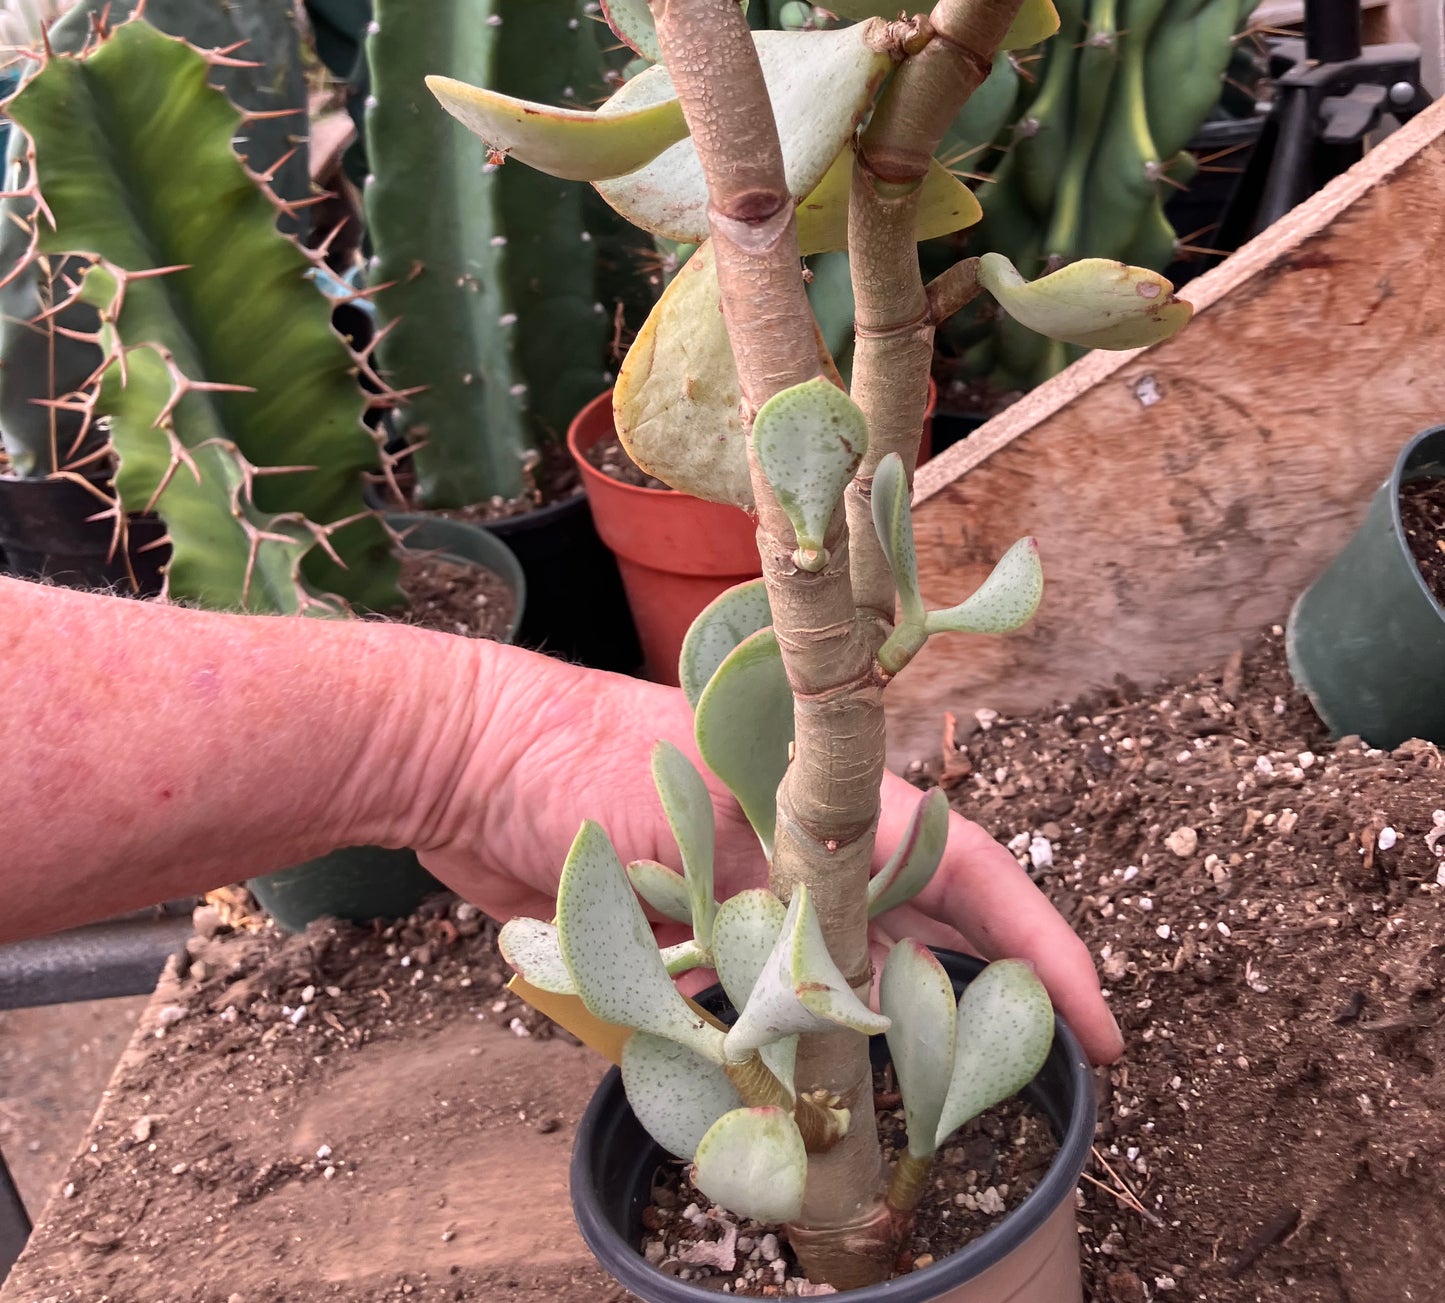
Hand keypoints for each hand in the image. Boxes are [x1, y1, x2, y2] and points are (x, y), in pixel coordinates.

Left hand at [414, 649, 1121, 1064]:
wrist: (458, 755)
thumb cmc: (574, 757)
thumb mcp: (696, 820)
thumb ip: (777, 897)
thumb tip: (848, 993)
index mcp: (820, 794)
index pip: (961, 868)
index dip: (1038, 945)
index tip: (1098, 1025)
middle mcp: (793, 841)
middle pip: (911, 932)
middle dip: (973, 1006)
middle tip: (1035, 1087)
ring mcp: (737, 887)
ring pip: (833, 980)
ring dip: (870, 1044)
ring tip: (925, 1119)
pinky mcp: (677, 929)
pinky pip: (747, 1007)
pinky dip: (771, 1051)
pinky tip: (794, 1109)